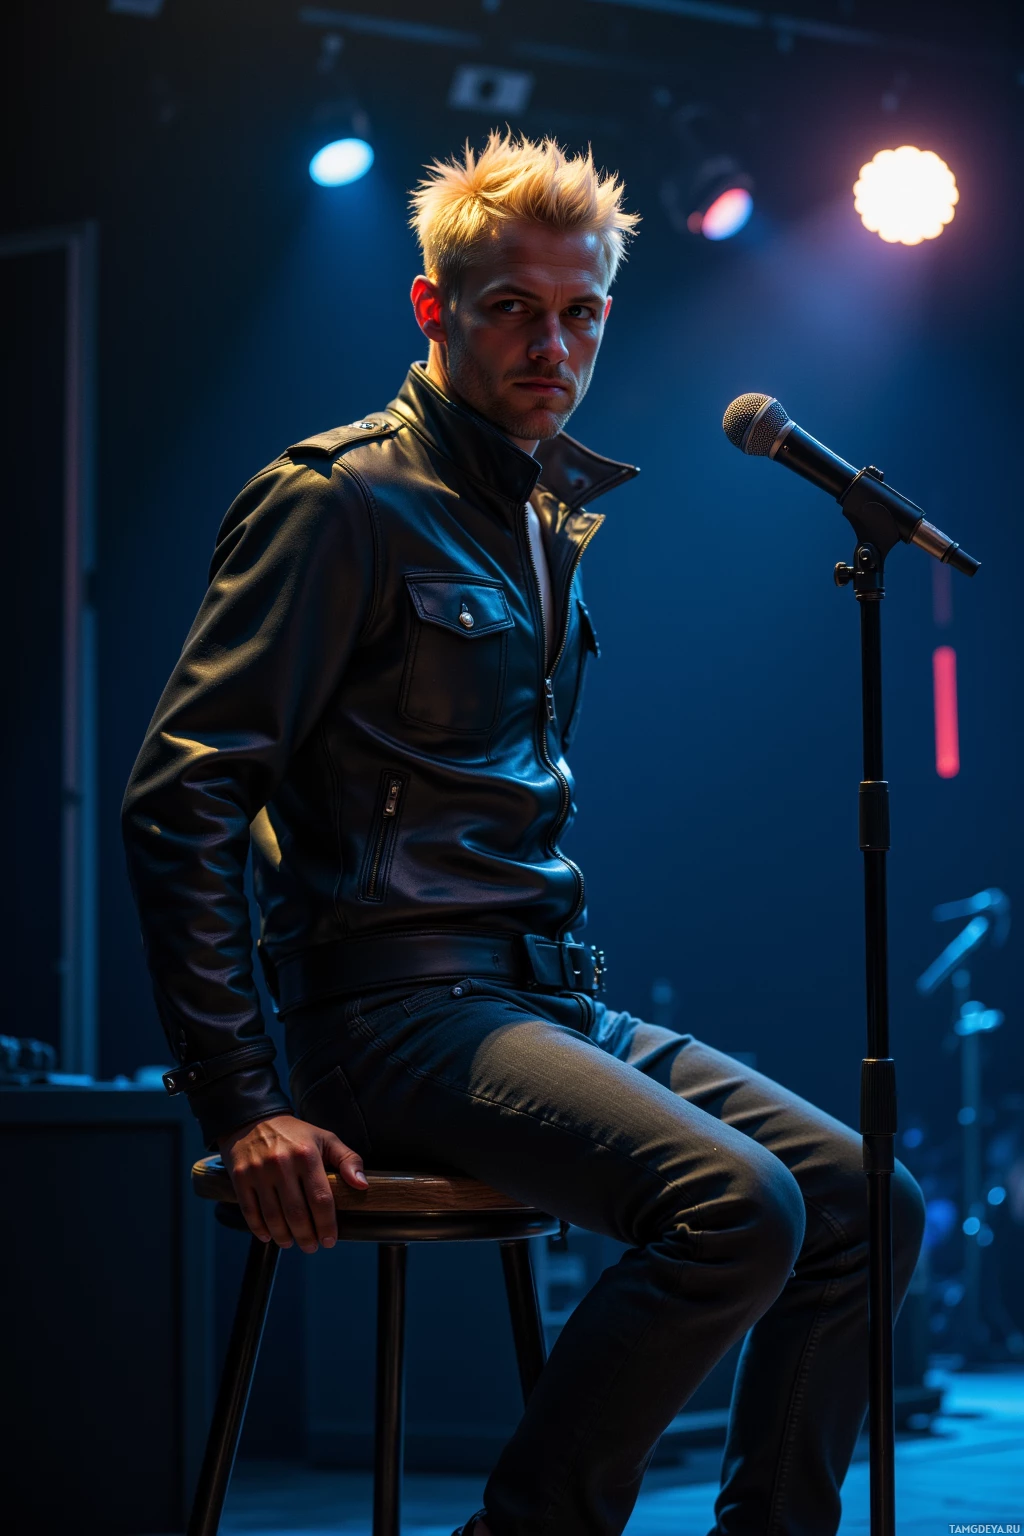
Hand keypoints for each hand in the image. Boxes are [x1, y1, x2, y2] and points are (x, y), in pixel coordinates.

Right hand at [217, 1114, 368, 1252]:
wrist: (253, 1119)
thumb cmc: (294, 1133)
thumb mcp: (325, 1138)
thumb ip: (348, 1160)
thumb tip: (362, 1185)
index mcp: (306, 1155)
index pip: (321, 1199)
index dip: (326, 1225)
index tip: (330, 1240)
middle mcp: (281, 1164)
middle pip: (296, 1213)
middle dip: (307, 1236)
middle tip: (311, 1247)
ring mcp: (258, 1172)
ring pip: (273, 1217)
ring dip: (284, 1237)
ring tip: (292, 1243)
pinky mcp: (240, 1178)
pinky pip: (250, 1211)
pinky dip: (259, 1229)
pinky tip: (269, 1236)